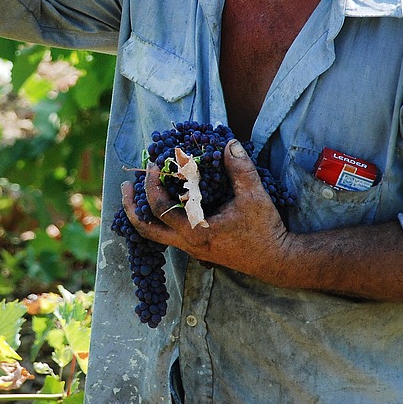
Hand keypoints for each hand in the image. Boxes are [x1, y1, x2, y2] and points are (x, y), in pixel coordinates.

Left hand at [120, 139, 291, 280]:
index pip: (159, 207)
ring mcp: (191, 248)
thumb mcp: (254, 196)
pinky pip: (169, 235)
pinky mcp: (198, 249)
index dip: (151, 184)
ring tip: (137, 193)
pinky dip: (160, 219)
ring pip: (155, 235)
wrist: (276, 260)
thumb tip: (229, 143)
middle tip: (125, 186)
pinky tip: (167, 203)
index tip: (154, 164)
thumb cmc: (265, 230)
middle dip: (131, 207)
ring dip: (144, 213)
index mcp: (195, 231)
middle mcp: (187, 243)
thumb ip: (240, 168)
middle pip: (145, 229)